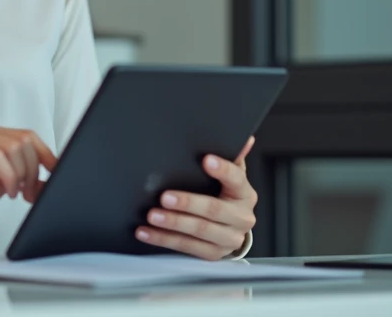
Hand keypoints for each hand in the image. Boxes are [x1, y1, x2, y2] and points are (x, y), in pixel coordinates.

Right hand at [0, 125, 56, 253]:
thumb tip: (54, 176)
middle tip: (25, 192)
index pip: (25, 135)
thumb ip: (25, 175)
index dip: (43, 157)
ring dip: (11, 178)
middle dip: (28, 172)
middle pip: (15, 145)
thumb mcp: (3, 182)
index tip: (53, 174)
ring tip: (10, 193)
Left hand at [136, 136, 257, 260]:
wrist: (233, 229)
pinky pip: (186, 247)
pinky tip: (146, 232)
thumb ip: (232, 157)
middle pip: (214, 210)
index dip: (222, 170)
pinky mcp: (213, 254)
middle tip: (165, 197)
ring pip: (199, 232)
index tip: (206, 160)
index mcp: (244, 193)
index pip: (236, 179)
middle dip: (188, 203)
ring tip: (152, 215)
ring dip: (173, 224)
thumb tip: (245, 138)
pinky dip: (163, 239)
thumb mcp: (232, 176)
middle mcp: (241, 218)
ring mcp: (228, 239)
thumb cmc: (227, 196)